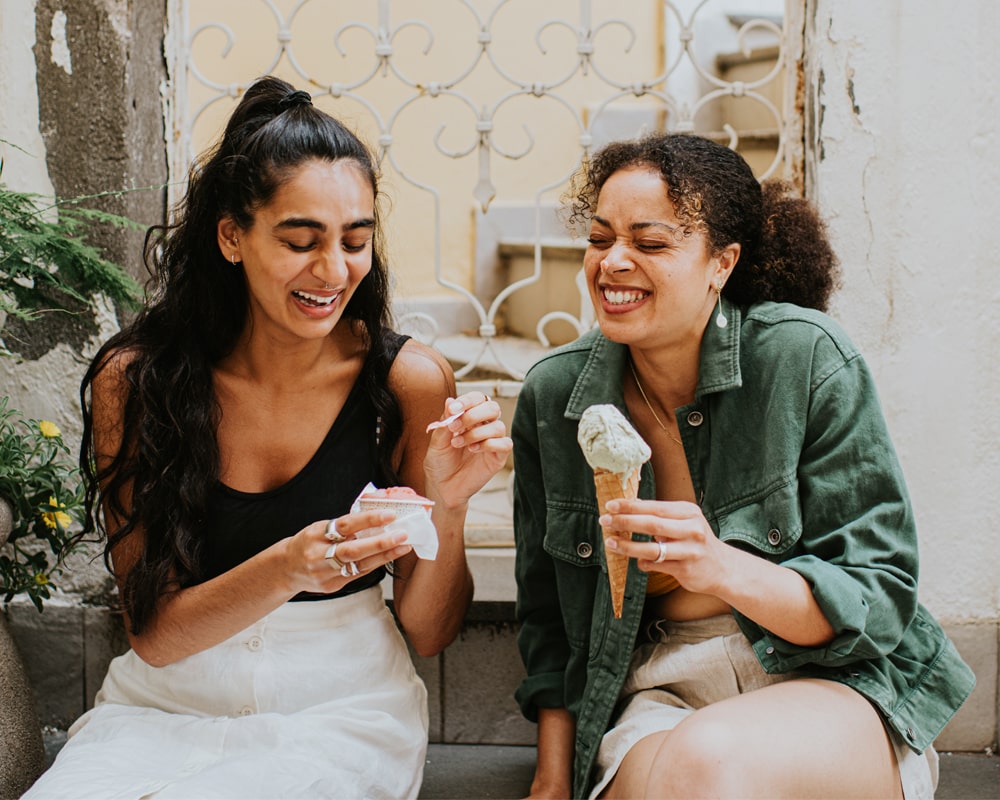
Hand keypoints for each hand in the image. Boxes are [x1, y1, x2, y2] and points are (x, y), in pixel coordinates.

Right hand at [283, 509, 412, 594]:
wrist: (287, 568)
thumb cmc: (309, 542)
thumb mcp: (319, 527)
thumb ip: (344, 524)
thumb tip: (375, 514)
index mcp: (316, 534)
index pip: (345, 525)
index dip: (369, 519)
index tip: (390, 514)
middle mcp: (319, 555)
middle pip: (353, 550)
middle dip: (380, 543)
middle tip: (402, 534)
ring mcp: (325, 573)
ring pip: (359, 565)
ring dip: (384, 555)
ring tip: (404, 546)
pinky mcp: (332, 586)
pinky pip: (358, 574)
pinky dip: (375, 564)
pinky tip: (389, 556)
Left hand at [423, 392, 512, 509]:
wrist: (442, 487)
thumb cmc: (439, 462)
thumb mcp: (437, 440)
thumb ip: (445, 421)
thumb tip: (450, 400)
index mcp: (470, 418)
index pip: (477, 399)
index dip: (468, 400)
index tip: (454, 409)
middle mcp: (484, 427)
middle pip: (492, 407)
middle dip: (474, 414)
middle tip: (455, 426)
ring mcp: (492, 442)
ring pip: (498, 426)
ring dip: (476, 433)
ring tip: (458, 443)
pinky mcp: (498, 457)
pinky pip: (505, 444)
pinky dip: (489, 444)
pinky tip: (473, 450)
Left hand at [601, 498, 730, 595]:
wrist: (723, 568)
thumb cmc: (696, 541)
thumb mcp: (685, 521)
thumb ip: (661, 515)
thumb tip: (629, 506)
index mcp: (689, 512)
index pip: (654, 506)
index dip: (630, 506)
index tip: (610, 505)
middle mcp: (691, 530)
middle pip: (652, 524)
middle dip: (625, 522)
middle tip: (605, 521)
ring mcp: (689, 551)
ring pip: (651, 549)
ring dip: (627, 545)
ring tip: (611, 542)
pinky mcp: (686, 570)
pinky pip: (655, 565)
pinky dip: (642, 562)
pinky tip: (638, 560)